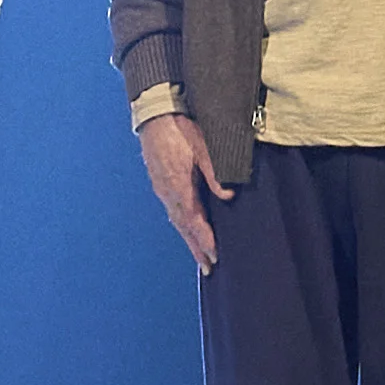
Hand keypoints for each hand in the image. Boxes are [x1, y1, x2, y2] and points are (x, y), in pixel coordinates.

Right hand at [136, 105, 229, 268]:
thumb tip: (229, 196)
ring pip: (177, 221)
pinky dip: (182, 225)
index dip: (205, 240)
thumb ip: (215, 174)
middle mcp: (168, 193)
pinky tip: (187, 228)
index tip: (215, 256)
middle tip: (209, 268)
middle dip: (197, 249)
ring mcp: (162, 189)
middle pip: (184, 227)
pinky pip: (172, 211)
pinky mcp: (160, 183)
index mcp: (179, 187)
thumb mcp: (203, 148)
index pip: (194, 221)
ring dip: (189, 240)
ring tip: (200, 256)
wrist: (155, 116)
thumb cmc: (181, 129)